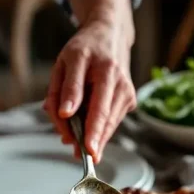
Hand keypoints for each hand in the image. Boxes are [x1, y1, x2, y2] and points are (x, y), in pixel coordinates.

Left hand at [45, 0, 135, 162]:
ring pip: (110, 124)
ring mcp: (128, 93)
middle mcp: (120, 82)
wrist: (110, 37)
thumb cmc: (85, 50)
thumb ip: (63, 89)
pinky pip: (112, 121)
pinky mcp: (130, 101)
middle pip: (106, 119)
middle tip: (80, 157)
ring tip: (74, 140)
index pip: (97, 106)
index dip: (91, 129)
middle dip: (93, 141)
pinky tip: (86, 126)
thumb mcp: (66, 62)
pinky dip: (98, 128)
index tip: (87, 148)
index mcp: (104, 69)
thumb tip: (65, 116)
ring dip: (93, 136)